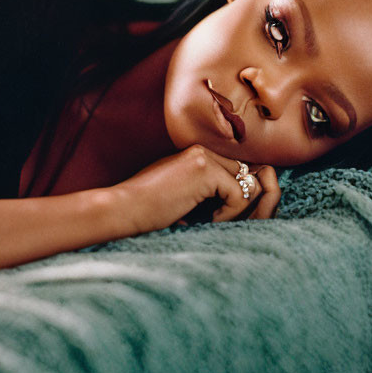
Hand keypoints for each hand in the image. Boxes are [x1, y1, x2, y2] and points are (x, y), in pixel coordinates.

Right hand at [112, 145, 280, 234]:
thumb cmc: (146, 207)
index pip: (233, 172)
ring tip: (212, 222)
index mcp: (196, 154)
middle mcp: (202, 150)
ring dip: (235, 209)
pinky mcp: (205, 170)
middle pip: (244, 175)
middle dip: (239, 201)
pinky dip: (229, 214)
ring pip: (246, 184)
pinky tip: (207, 222)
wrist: (125, 207)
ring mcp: (204, 157)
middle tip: (219, 221)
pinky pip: (238, 195)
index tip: (217, 217)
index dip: (231, 196)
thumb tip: (231, 199)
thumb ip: (202, 188)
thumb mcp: (179, 192)